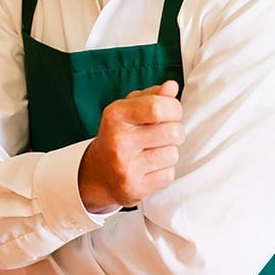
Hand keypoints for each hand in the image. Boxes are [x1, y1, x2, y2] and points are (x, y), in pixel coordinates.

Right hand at [78, 80, 184, 212]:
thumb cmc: (119, 135)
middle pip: (172, 131)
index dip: (174, 108)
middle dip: (176, 131)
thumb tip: (172, 86)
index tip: (172, 111)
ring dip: (169, 152)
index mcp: (116, 115)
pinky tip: (150, 167)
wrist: (98, 173)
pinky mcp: (134, 188)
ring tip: (154, 151)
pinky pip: (168, 175)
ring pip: (172, 154)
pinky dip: (164, 171)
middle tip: (165, 133)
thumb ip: (151, 96)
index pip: (158, 107)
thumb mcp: (128, 110)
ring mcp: (125, 166)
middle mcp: (118, 140)